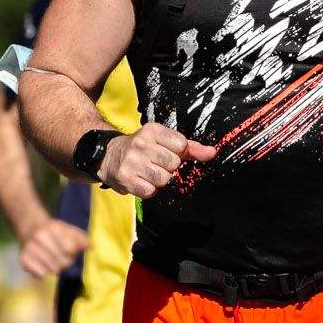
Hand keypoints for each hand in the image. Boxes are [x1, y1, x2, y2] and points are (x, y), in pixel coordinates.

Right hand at [18, 217, 89, 276]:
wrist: (30, 228)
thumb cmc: (54, 232)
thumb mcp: (68, 230)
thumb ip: (81, 237)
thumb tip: (88, 246)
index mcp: (53, 227)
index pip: (70, 249)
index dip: (72, 252)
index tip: (69, 250)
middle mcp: (40, 237)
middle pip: (63, 262)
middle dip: (65, 262)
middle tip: (61, 258)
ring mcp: (30, 248)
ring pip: (53, 270)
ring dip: (55, 268)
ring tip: (52, 261)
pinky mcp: (23, 259)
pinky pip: (40, 274)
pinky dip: (43, 272)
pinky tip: (43, 265)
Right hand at [100, 124, 215, 200]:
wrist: (109, 156)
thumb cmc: (144, 148)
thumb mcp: (164, 141)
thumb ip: (190, 148)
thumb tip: (213, 153)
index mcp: (153, 130)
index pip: (182, 146)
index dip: (178, 153)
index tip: (167, 152)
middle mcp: (141, 144)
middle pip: (174, 164)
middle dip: (169, 168)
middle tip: (156, 163)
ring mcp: (132, 162)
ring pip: (164, 179)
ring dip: (159, 180)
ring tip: (148, 172)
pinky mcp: (126, 179)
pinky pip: (151, 191)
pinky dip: (149, 190)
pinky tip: (141, 181)